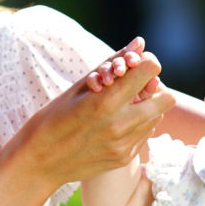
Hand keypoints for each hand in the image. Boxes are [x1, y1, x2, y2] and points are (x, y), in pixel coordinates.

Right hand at [0, 49, 175, 190]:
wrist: (38, 162)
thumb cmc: (53, 118)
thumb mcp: (78, 87)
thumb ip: (112, 64)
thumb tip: (140, 43)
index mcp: (106, 101)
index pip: (151, 70)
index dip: (146, 63)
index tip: (135, 66)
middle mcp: (120, 125)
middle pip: (166, 98)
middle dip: (153, 88)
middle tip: (135, 88)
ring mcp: (124, 145)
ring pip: (158, 118)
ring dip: (146, 108)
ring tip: (122, 107)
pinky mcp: (123, 158)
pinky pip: (145, 135)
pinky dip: (137, 126)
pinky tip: (116, 125)